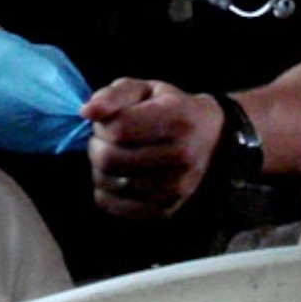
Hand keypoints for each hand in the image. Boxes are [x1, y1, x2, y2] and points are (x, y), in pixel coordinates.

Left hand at [81, 79, 222, 219]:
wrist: (212, 142)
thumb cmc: (172, 110)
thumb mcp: (145, 90)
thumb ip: (113, 95)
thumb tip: (88, 111)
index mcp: (179, 119)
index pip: (118, 128)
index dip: (103, 123)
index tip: (112, 120)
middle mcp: (181, 157)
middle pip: (109, 158)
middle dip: (98, 145)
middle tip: (109, 139)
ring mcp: (174, 189)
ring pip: (106, 182)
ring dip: (100, 167)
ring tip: (116, 154)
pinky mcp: (163, 210)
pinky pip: (109, 203)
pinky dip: (104, 188)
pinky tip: (118, 175)